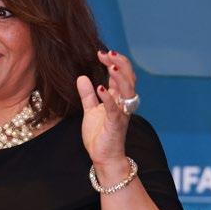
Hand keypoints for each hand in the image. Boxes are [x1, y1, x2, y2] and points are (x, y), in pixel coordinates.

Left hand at [76, 49, 136, 170]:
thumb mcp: (90, 111)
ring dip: (119, 77)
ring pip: (128, 90)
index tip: (100, 53)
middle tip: (106, 53)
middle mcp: (123, 103)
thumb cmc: (100, 135)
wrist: (103, 157)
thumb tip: (81, 77)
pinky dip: (108, 98)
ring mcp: (121, 113)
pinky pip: (115, 108)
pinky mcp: (115, 124)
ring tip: (110, 65)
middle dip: (119, 63)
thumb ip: (87, 95)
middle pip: (129, 78)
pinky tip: (99, 88)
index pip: (120, 75)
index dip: (113, 62)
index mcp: (118, 99)